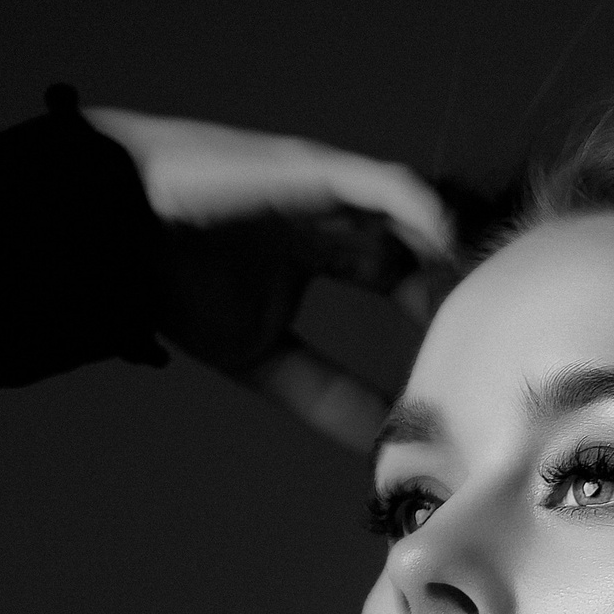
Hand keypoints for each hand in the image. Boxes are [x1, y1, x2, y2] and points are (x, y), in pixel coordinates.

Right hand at [83, 106, 457, 452]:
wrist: (111, 236)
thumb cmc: (173, 286)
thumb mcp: (264, 357)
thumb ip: (327, 394)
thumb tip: (382, 446)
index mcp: (324, 250)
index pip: (404, 280)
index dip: (439, 316)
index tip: (471, 363)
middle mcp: (337, 215)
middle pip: (426, 245)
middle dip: (463, 285)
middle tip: (502, 334)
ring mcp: (329, 188)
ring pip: (417, 212)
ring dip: (457, 251)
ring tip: (492, 292)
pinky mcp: (312, 168)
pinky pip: (383, 183)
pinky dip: (421, 209)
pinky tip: (448, 242)